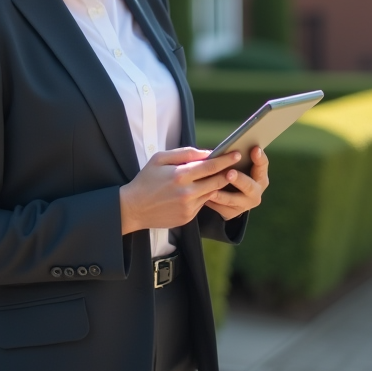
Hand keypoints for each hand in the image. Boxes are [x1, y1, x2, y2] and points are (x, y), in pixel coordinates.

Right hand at [119, 148, 242, 233]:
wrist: (133, 208)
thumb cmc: (146, 180)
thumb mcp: (159, 159)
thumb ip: (184, 153)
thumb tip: (206, 153)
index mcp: (180, 175)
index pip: (210, 166)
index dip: (226, 160)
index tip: (237, 154)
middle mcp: (187, 192)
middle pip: (217, 181)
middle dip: (228, 172)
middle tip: (236, 165)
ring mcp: (188, 207)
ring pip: (212, 193)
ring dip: (216, 185)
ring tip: (220, 175)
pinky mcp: (188, 217)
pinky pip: (202, 204)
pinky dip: (204, 195)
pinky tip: (199, 190)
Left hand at [204, 145, 268, 219]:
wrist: (228, 197)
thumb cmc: (232, 173)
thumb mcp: (238, 166)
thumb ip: (236, 158)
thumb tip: (229, 148)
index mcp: (260, 177)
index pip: (262, 166)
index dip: (259, 158)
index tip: (254, 149)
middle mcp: (255, 192)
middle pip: (249, 186)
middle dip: (239, 179)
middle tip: (230, 173)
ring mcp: (244, 204)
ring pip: (232, 200)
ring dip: (222, 195)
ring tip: (211, 190)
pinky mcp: (231, 213)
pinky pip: (221, 208)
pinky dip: (212, 202)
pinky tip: (204, 197)